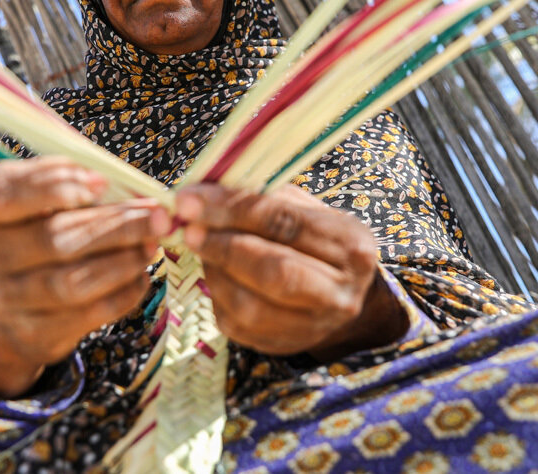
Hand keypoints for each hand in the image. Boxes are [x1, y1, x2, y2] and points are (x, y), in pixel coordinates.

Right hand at [0, 157, 169, 396]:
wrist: (9, 316)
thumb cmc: (38, 246)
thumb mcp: (42, 211)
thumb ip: (77, 191)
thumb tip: (132, 190)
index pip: (6, 194)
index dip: (54, 186)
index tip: (102, 182)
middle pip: (54, 238)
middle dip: (114, 225)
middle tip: (156, 217)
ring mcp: (7, 299)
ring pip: (70, 281)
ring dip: (121, 262)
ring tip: (150, 247)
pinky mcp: (32, 334)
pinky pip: (85, 315)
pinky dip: (120, 295)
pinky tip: (139, 279)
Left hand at [175, 183, 407, 358]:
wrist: (335, 294)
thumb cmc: (311, 239)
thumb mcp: (300, 207)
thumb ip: (258, 198)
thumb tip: (201, 193)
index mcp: (350, 245)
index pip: (285, 223)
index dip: (232, 210)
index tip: (190, 200)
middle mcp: (340, 291)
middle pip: (273, 270)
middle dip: (222, 246)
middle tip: (187, 228)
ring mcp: (314, 325)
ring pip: (250, 305)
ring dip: (214, 272)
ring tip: (199, 246)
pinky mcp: (283, 344)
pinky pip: (237, 324)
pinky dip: (216, 293)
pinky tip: (212, 271)